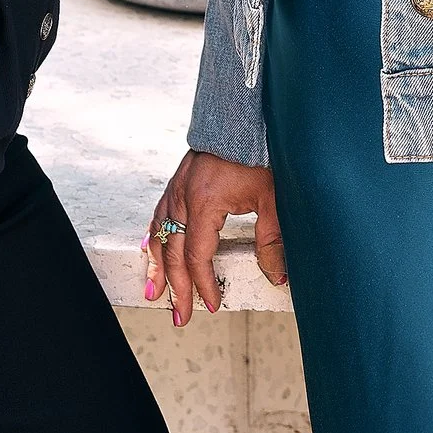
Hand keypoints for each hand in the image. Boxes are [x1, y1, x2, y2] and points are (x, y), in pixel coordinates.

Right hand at [143, 150, 287, 327]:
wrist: (242, 116)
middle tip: (180, 316)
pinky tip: (154, 251)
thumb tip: (278, 275)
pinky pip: (159, 217)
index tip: (212, 305)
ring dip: (157, 267)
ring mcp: (176, 189)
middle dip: (176, 288)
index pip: (198, 257)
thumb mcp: (272, 197)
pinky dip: (155, 239)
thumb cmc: (258, 153)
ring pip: (159, 235)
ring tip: (154, 292)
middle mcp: (183, 198)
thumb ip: (272, 239)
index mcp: (204, 204)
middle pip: (173, 253)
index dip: (203, 285)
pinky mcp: (177, 182)